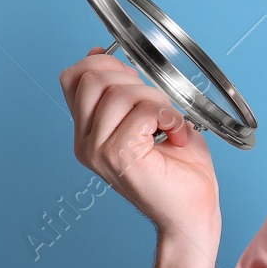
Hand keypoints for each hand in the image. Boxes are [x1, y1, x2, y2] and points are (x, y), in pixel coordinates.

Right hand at [59, 47, 220, 240]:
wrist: (193, 214)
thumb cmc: (180, 171)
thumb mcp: (150, 118)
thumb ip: (125, 91)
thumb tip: (100, 53)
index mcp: (88, 132)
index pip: (73, 77)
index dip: (106, 64)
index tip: (136, 81)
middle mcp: (85, 142)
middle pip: (91, 77)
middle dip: (133, 80)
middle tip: (158, 109)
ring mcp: (97, 150)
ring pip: (118, 92)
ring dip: (155, 100)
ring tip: (169, 124)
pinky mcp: (118, 156)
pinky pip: (141, 111)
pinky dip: (167, 115)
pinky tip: (175, 134)